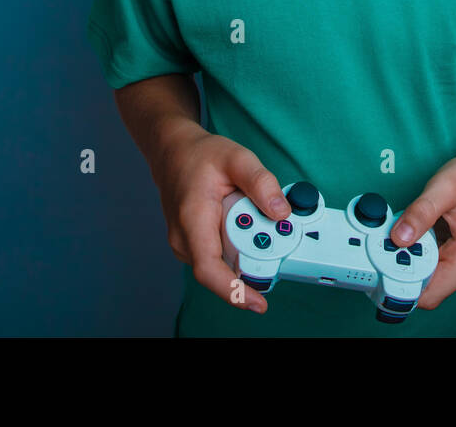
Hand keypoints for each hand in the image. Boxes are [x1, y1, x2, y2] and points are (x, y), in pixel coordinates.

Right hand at [151, 122, 291, 313]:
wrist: (173, 152)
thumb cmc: (200, 156)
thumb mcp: (237, 158)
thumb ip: (261, 183)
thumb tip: (281, 212)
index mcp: (192, 219)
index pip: (209, 269)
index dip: (233, 291)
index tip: (257, 303)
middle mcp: (184, 239)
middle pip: (223, 269)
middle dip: (255, 261)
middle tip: (280, 237)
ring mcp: (187, 245)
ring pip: (223, 263)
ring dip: (247, 251)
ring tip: (259, 219)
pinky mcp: (194, 246)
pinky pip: (220, 256)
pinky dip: (238, 246)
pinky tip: (247, 224)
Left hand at [388, 153, 455, 309]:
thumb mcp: (442, 189)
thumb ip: (420, 213)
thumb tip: (399, 238)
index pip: (430, 295)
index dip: (402, 284)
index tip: (382, 264)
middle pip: (424, 288)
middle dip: (401, 268)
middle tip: (383, 243)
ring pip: (423, 278)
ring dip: (406, 260)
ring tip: (400, 233)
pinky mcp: (454, 260)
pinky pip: (427, 266)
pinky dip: (414, 253)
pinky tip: (411, 234)